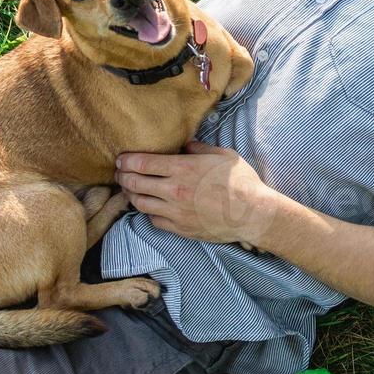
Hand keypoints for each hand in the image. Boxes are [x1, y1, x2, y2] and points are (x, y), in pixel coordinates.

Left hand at [115, 142, 278, 247]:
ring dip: (131, 195)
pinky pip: (154, 220)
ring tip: (129, 189)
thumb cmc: (241, 181)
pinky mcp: (180, 228)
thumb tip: (185, 144)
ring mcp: (175, 212)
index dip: (127, 160)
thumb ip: (199, 148)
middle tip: (120, 173)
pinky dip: (148, 212)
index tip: (121, 159)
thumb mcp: (222, 155)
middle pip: (135, 183)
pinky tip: (149, 206)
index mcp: (183, 168)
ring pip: (140, 203)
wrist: (253, 213)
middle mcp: (174, 190)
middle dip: (123, 176)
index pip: (142, 163)